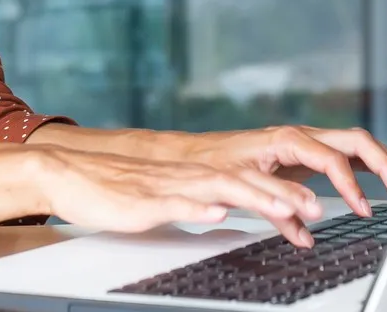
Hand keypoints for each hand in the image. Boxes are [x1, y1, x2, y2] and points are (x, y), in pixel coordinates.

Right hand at [32, 147, 327, 247]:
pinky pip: (175, 202)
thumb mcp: (166, 199)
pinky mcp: (144, 201)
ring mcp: (168, 188)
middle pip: (246, 182)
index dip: (285, 191)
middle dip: (285, 194)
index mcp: (196, 177)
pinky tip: (217, 210)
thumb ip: (197, 202)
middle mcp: (188, 177)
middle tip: (318, 208)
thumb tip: (227, 210)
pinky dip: (199, 205)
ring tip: (285, 208)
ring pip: (219, 188)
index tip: (317, 206)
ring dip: (255, 197)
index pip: (250, 181)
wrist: (68, 176)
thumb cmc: (114, 190)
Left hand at [167, 126, 386, 216]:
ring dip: (380, 159)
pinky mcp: (304, 151)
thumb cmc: (216, 166)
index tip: (363, 208)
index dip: (351, 185)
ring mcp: (305, 141)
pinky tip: (381, 176)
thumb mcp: (243, 187)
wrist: (196, 155)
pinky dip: (365, 164)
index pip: (332, 158)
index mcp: (288, 139)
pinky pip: (343, 153)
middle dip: (381, 162)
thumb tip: (307, 231)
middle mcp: (300, 135)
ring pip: (353, 143)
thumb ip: (277, 208)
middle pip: (354, 141)